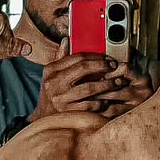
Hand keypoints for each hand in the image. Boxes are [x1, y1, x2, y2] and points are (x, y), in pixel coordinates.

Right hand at [30, 38, 154, 120]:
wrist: (42, 119)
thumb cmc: (51, 95)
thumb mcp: (51, 75)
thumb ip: (60, 58)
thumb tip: (66, 40)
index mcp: (51, 70)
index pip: (77, 57)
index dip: (96, 56)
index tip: (107, 58)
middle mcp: (54, 83)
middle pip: (83, 68)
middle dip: (103, 66)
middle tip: (114, 67)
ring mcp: (61, 99)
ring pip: (89, 88)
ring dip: (107, 84)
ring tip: (117, 82)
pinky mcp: (68, 113)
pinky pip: (90, 106)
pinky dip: (101, 103)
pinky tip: (107, 101)